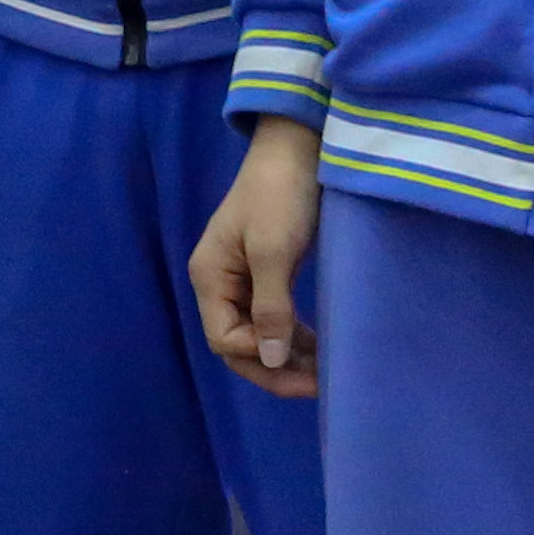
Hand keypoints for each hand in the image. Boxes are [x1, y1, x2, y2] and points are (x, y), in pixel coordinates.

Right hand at [190, 119, 322, 396]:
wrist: (297, 149)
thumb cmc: (281, 197)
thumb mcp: (275, 252)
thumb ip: (271, 309)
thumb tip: (271, 361)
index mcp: (210, 278)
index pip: (225, 339)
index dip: (259, 357)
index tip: (301, 361)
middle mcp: (219, 283)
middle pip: (237, 344)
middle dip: (273, 368)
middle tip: (317, 385)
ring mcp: (240, 278)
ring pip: (256, 334)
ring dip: (285, 356)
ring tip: (323, 371)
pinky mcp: (264, 272)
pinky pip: (270, 317)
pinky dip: (290, 335)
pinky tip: (315, 346)